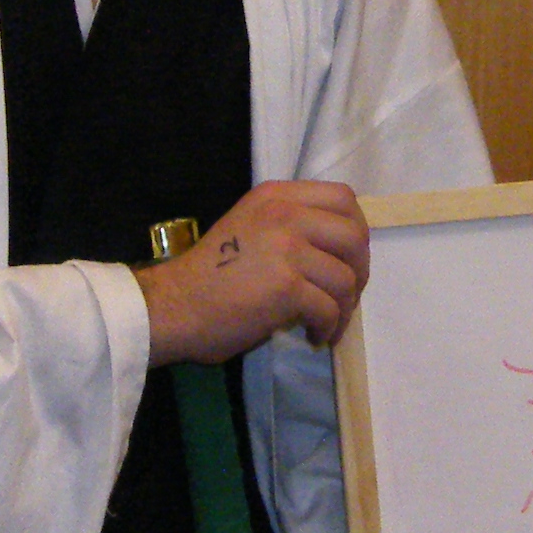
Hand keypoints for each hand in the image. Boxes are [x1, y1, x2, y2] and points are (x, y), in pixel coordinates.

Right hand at [137, 180, 368, 361]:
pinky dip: (328, 327)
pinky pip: (329, 308)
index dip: (356, 230)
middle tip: (345, 296)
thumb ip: (287, 226)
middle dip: (359, 271)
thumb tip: (332, 250)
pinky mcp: (287, 286)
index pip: (342, 198)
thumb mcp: (248, 227)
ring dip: (344, 308)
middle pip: (354, 236)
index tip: (348, 258)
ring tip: (326, 323)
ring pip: (346, 278)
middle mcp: (285, 214)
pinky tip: (314, 336)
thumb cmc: (206, 275)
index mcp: (276, 197)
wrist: (172, 306)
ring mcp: (287, 248)